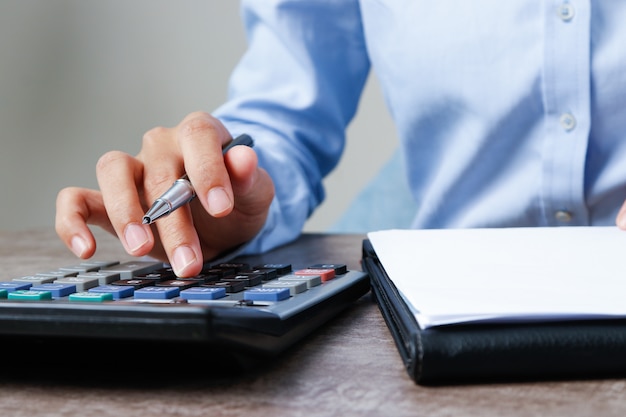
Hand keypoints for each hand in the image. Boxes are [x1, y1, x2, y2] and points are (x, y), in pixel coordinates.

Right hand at [55, 112, 274, 276]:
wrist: (223, 219)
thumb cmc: (237, 200)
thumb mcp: (255, 193)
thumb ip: (249, 177)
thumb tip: (244, 160)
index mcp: (199, 134)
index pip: (198, 135)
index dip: (208, 169)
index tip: (220, 208)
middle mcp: (161, 145)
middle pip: (159, 170)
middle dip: (175, 222)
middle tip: (189, 260)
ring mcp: (132, 169)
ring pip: (112, 170)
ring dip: (126, 213)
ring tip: (141, 249)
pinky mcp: (106, 198)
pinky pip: (77, 199)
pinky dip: (73, 221)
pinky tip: (86, 248)